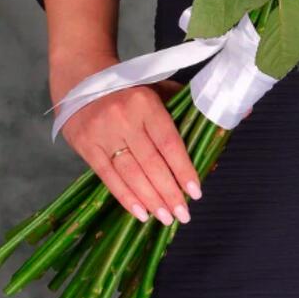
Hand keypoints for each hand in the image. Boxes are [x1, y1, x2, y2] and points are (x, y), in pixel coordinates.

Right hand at [51, 57, 201, 226]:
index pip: (168, 142)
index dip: (182, 168)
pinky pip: (108, 177)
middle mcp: (124, 119)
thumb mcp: (156, 87)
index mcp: (145, 103)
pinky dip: (125, 197)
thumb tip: (217, 122)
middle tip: (184, 215)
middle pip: (150, 163)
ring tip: (165, 218)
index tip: (195, 191)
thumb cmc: (128, 87)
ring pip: (130, 173)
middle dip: (169, 192)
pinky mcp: (86, 147)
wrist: (81, 79)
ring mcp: (102, 135)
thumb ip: (181, 105)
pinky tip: (140, 213)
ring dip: (150, 199)